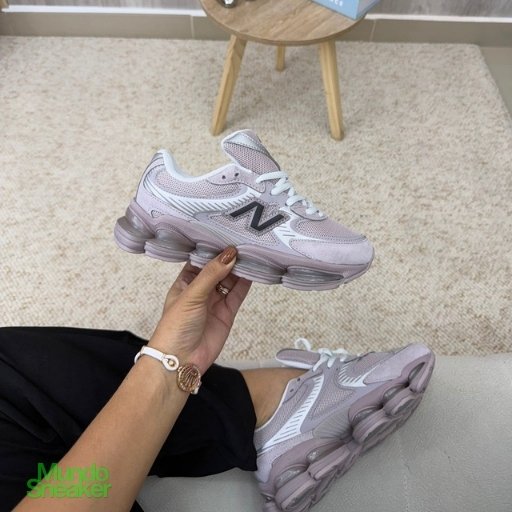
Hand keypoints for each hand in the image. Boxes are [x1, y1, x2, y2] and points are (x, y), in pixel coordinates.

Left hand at [148, 247, 251, 373]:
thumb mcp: (191, 294)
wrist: (181, 360)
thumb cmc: (175, 326)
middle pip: (218, 269)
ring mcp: (215, 301)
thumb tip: (229, 254)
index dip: (212, 249)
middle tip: (243, 242)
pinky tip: (253, 270)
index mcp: (185, 282)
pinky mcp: (227, 313)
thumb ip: (211, 274)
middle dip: (229, 258)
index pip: (200, 260)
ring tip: (251, 253)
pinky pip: (238, 294)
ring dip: (239, 269)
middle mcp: (201, 290)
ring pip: (230, 280)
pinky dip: (246, 283)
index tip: (226, 235)